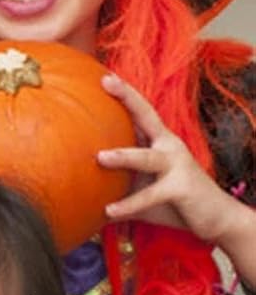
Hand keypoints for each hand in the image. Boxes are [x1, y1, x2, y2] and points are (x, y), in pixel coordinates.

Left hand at [97, 75, 253, 250]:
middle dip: (128, 98)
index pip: (141, 112)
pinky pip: (151, 195)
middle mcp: (169, 147)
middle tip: (106, 82)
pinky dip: (129, 204)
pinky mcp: (182, 188)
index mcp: (159, 141)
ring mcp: (177, 165)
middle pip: (148, 117)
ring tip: (101, 157)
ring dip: (124, 156)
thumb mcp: (141, 188)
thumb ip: (116, 184)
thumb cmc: (172, 201)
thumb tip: (77, 192)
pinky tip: (108, 211)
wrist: (217, 217)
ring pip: (146, 158)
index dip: (125, 93)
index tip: (104, 76)